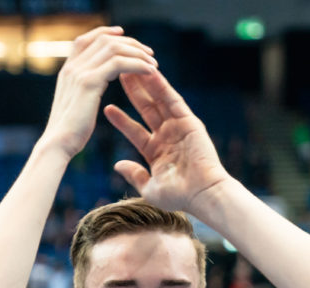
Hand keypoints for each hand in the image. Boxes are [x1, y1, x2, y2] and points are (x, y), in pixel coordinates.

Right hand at [41, 27, 157, 159]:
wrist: (57, 145)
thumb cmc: (68, 133)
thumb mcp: (73, 104)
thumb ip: (82, 88)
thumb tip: (94, 83)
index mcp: (67, 71)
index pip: (86, 39)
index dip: (105, 33)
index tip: (123, 35)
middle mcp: (72, 67)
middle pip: (103, 40)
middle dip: (129, 43)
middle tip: (148, 53)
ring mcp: (79, 73)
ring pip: (113, 48)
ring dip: (137, 53)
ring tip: (153, 64)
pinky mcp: (89, 82)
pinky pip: (119, 63)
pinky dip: (137, 64)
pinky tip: (149, 72)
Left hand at [104, 70, 229, 211]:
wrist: (203, 195)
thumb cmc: (179, 197)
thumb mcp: (150, 188)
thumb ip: (135, 174)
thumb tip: (117, 165)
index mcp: (157, 152)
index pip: (134, 131)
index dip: (121, 120)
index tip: (106, 107)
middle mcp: (168, 136)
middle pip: (146, 109)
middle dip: (132, 92)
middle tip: (118, 75)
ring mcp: (179, 127)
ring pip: (158, 100)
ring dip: (145, 84)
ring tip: (130, 67)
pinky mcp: (190, 122)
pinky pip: (173, 100)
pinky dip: (162, 86)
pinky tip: (150, 73)